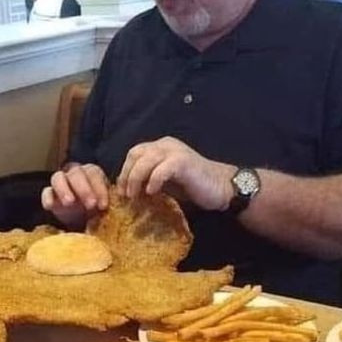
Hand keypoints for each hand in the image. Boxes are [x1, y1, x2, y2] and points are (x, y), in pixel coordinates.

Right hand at [41, 163, 109, 227]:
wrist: (82, 220)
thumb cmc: (96, 208)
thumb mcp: (104, 204)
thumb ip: (106, 202)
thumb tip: (109, 208)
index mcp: (92, 173)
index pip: (94, 174)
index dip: (99, 188)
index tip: (103, 205)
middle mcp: (75, 174)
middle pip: (76, 173)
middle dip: (84, 189)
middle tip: (90, 205)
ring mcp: (60, 183)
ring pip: (58, 178)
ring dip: (64, 189)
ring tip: (69, 202)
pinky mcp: (50, 194)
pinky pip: (46, 192)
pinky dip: (47, 198)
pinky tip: (50, 206)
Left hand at [117, 137, 235, 210]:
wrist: (220, 187)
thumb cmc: (192, 186)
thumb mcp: (165, 181)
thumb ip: (149, 178)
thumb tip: (128, 189)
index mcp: (160, 147)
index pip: (134, 153)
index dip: (124, 171)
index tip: (121, 191)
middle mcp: (165, 145)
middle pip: (136, 154)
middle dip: (127, 175)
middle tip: (125, 195)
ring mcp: (175, 151)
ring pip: (145, 161)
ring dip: (136, 179)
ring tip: (135, 196)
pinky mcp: (183, 162)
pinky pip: (161, 169)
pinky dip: (153, 181)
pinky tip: (152, 193)